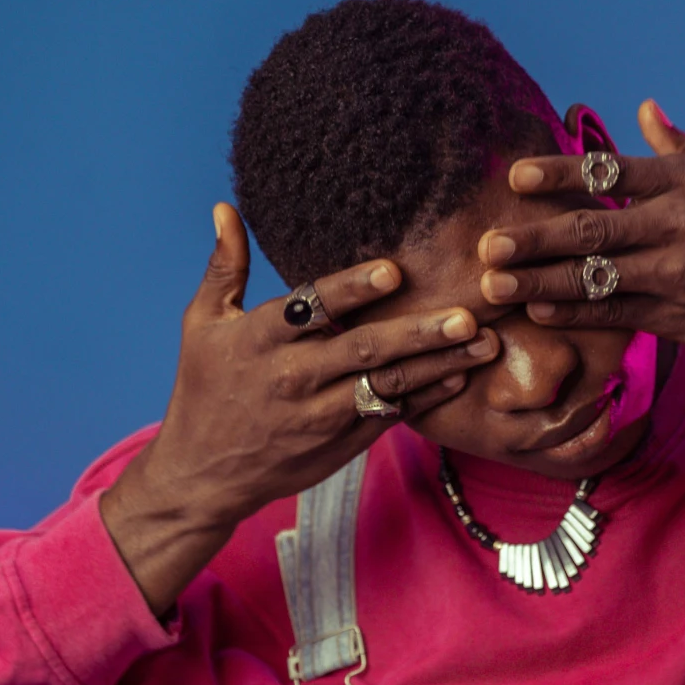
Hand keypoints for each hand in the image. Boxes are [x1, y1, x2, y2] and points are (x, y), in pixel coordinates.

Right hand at [103, 203, 497, 613]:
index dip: (351, 290)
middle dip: (418, 332)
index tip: (393, 272)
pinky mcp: (339, 445)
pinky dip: (427, 398)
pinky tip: (460, 377)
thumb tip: (225, 209)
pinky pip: (390, 416)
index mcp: (258, 341)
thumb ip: (224, 267)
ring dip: (439, 365)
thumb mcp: (202, 324)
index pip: (310, 308)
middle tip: (466, 314)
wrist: (202, 475)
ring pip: (387, 386)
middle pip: (362, 350)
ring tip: (483, 342)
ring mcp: (320, 416)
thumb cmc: (203, 389)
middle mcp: (292, 378)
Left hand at [477, 101, 684, 389]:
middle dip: (530, 237)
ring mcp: (677, 274)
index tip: (516, 178)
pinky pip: (614, 314)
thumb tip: (644, 110)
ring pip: (593, 277)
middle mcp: (678, 224)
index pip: (608, 171)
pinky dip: (573, 313)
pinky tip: (536, 311)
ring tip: (492, 285)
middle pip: (588, 228)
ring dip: (537, 281)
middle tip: (485, 244)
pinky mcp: (679, 317)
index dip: (557, 173)